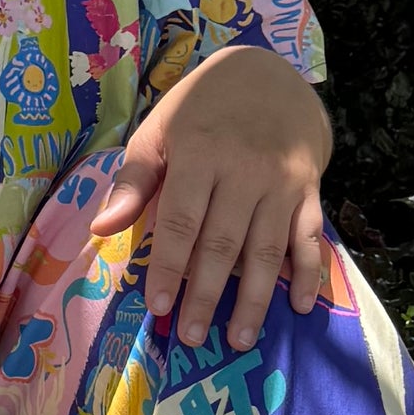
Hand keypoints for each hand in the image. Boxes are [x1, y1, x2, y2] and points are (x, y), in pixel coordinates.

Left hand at [89, 43, 331, 348]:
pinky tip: (301, 307)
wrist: (271, 75)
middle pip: (223, 243)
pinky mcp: (310, 189)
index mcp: (200, 153)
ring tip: (239, 338)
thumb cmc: (201, 109)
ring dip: (254, 298)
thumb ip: (133, 181)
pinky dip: (308, 273)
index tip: (157, 305)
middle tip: (191, 336)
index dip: (169, 265)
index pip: (181, 220)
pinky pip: (310, 237)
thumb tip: (103, 228)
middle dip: (206, 294)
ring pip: (267, 249)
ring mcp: (282, 182)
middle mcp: (245, 171)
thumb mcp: (159, 131)